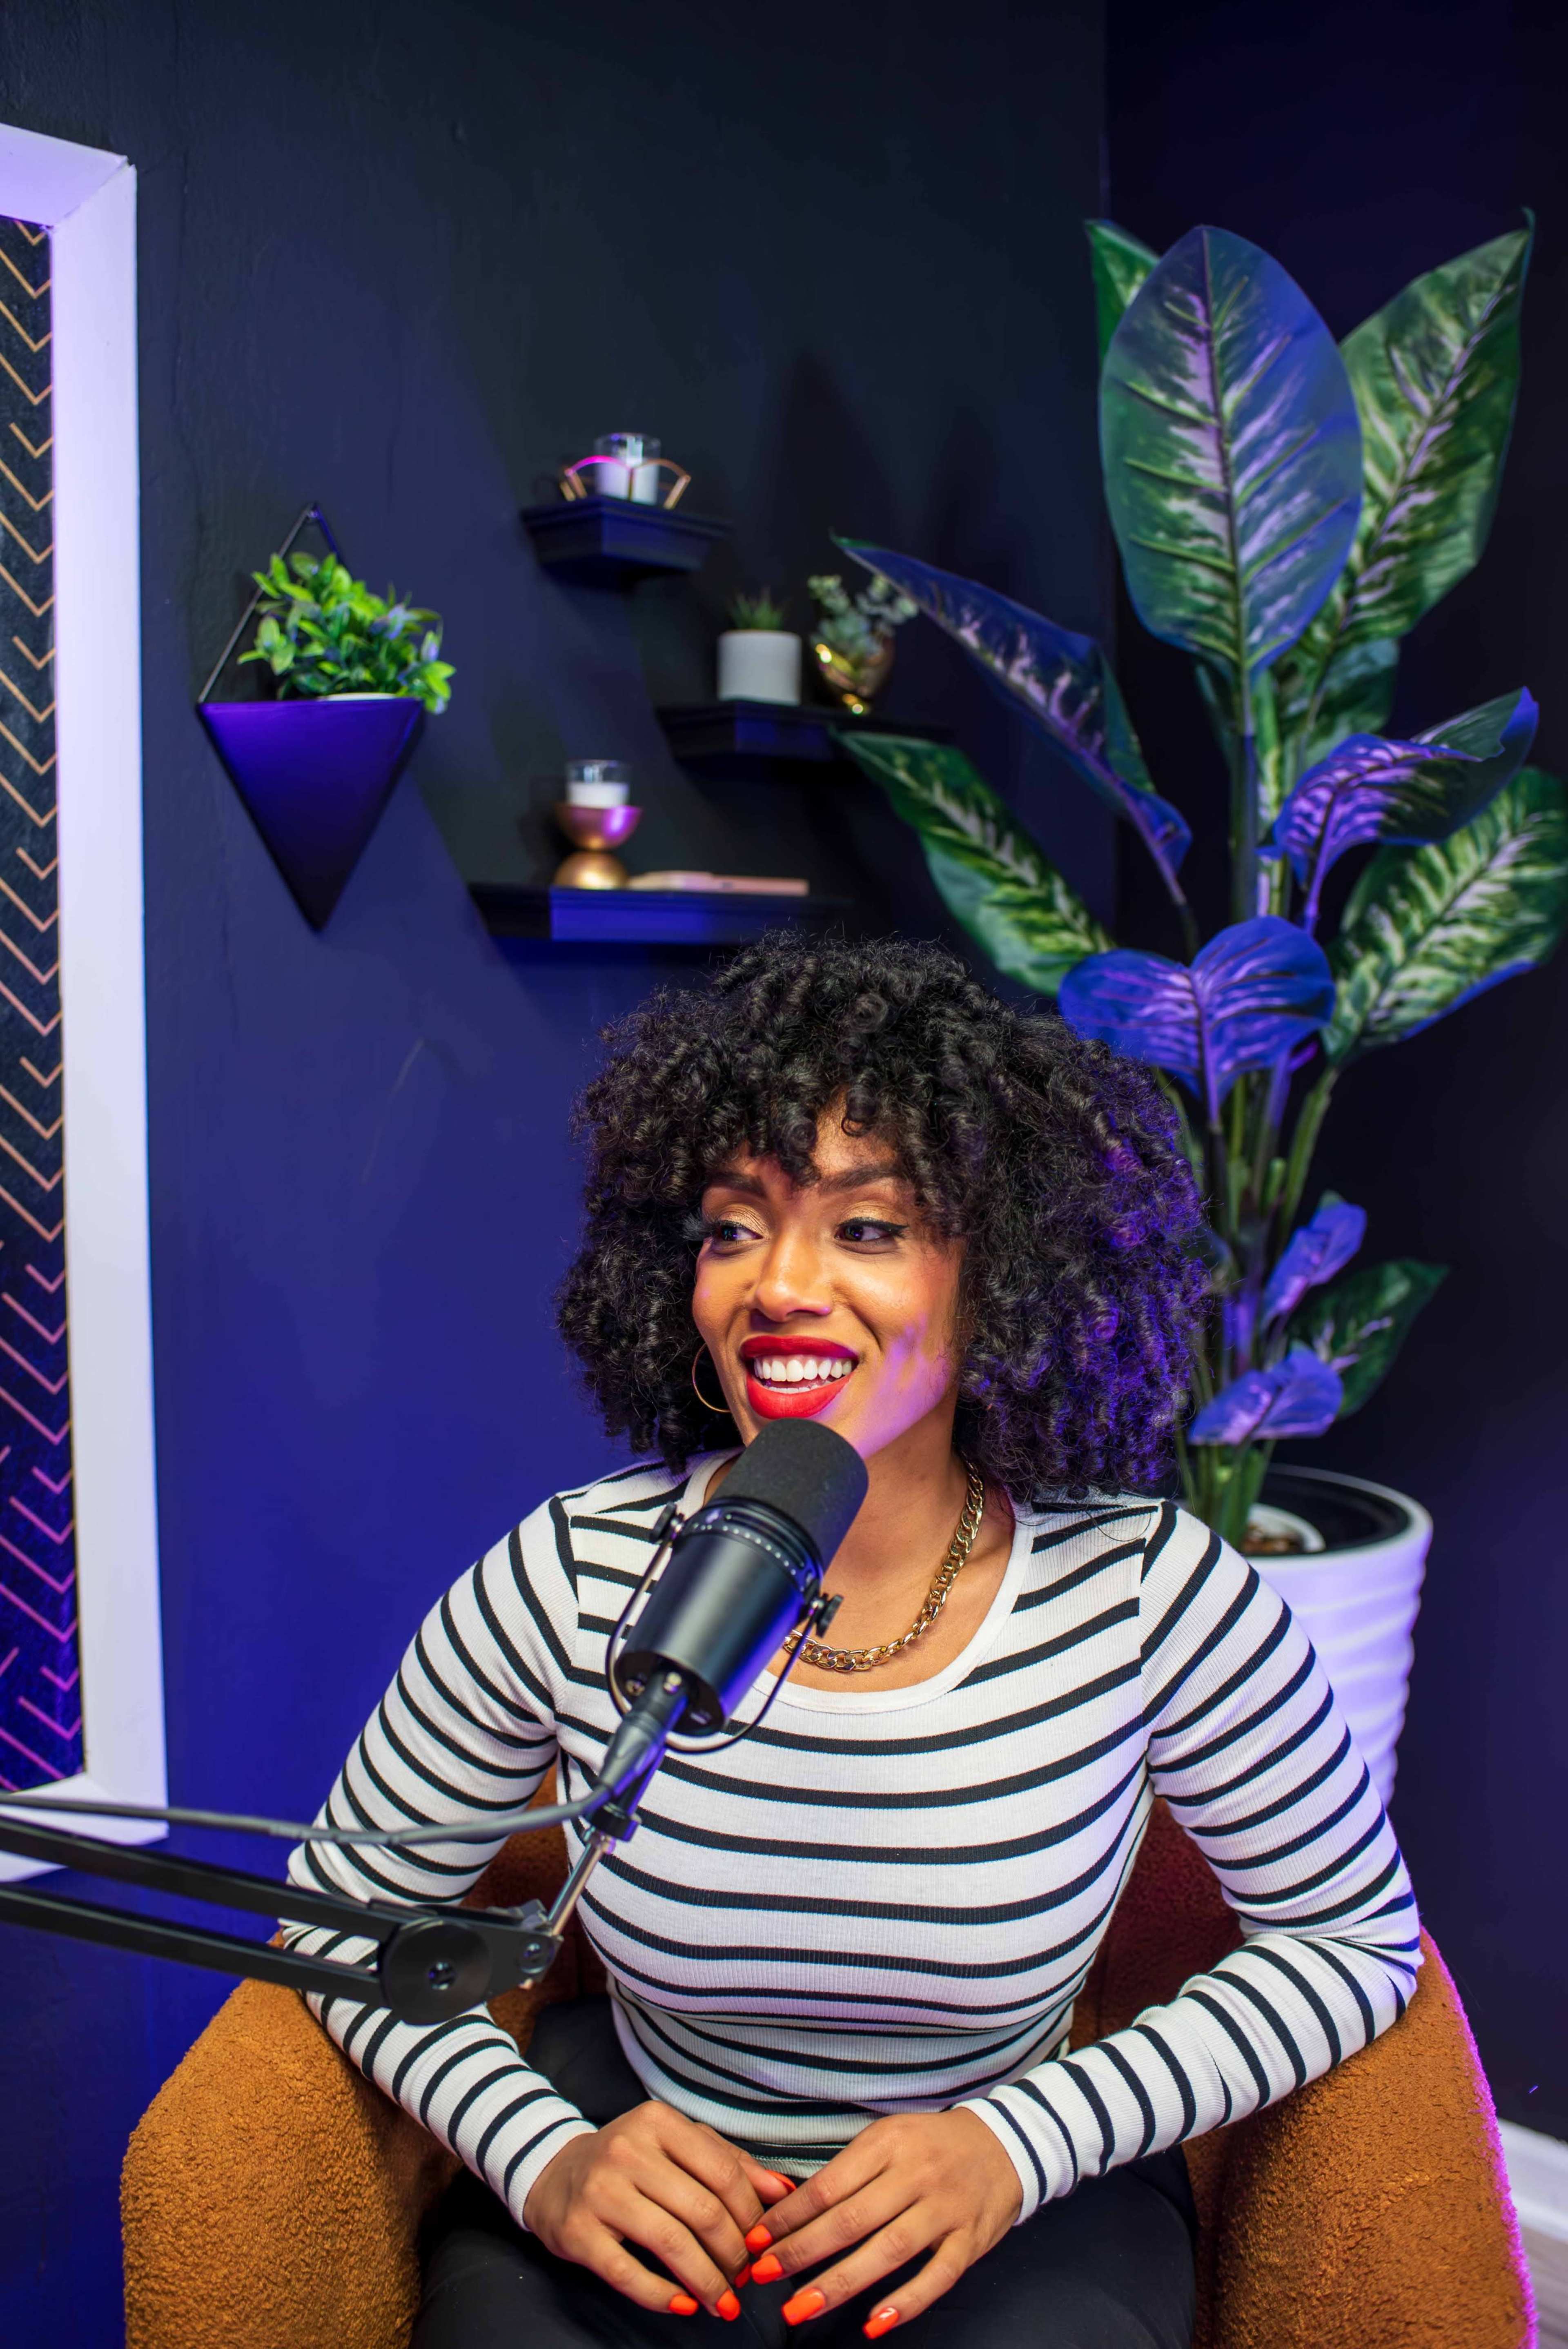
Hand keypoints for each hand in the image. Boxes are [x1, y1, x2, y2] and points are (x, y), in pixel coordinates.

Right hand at [523, 2100, 791, 2318]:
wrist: (554, 2173)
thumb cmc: (630, 2161)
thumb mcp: (677, 2146)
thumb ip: (730, 2163)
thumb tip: (782, 2192)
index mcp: (658, 2122)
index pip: (723, 2173)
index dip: (751, 2217)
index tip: (763, 2245)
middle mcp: (627, 2150)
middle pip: (702, 2210)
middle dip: (733, 2254)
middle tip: (745, 2280)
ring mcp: (600, 2190)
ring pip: (670, 2243)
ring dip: (706, 2281)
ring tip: (723, 2302)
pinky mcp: (578, 2231)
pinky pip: (628, 2273)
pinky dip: (662, 2295)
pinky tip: (685, 2305)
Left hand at [742, 2109, 1021, 2332]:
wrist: (1004, 2143)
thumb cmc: (931, 2144)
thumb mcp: (888, 2138)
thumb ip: (848, 2172)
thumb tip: (792, 2210)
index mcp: (888, 2143)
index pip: (828, 2185)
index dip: (789, 2215)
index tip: (756, 2239)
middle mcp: (915, 2174)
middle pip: (852, 2218)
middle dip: (803, 2251)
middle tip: (764, 2275)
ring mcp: (945, 2208)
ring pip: (888, 2250)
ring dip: (841, 2282)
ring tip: (801, 2307)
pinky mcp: (970, 2240)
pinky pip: (937, 2276)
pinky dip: (906, 2302)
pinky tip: (874, 2323)